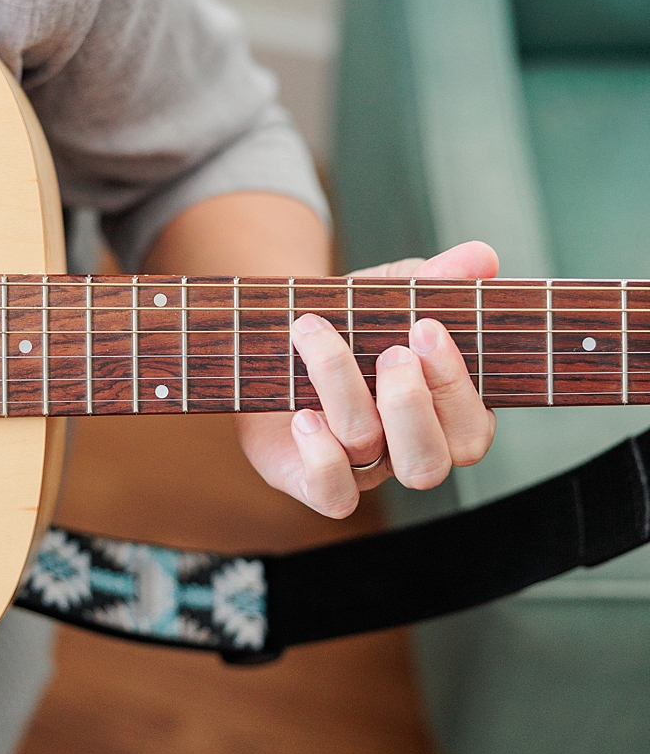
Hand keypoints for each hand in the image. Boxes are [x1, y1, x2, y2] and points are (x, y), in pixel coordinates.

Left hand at [234, 240, 499, 517]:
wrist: (271, 338)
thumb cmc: (346, 321)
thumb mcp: (387, 292)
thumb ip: (433, 278)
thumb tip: (481, 257)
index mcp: (440, 414)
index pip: (471, 426)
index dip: (456, 385)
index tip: (425, 326)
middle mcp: (404, 449)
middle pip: (431, 461)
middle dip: (411, 403)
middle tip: (389, 351)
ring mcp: (360, 468)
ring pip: (372, 455)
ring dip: (344, 391)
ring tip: (315, 335)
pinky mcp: (308, 478)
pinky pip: (332, 496)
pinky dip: (321, 458)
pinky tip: (303, 414)